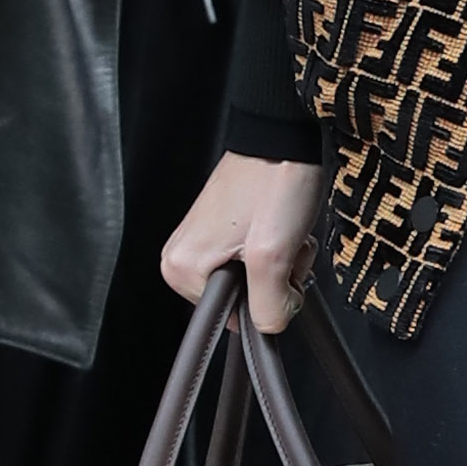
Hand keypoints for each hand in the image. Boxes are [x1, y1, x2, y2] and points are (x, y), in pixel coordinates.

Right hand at [163, 150, 321, 332]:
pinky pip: (257, 261)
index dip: (269, 301)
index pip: (236, 321)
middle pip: (245, 301)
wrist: (284, 137)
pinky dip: (278, 249)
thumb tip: (268, 328)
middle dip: (278, 280)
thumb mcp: (274, 256)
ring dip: (283, 262)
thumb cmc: (274, 182)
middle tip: (283, 243)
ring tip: (283, 229)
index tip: (279, 267)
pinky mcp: (222, 231)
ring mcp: (202, 243)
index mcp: (182, 269)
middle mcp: (182, 258)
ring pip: (257, 281)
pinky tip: (281, 225)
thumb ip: (268, 306)